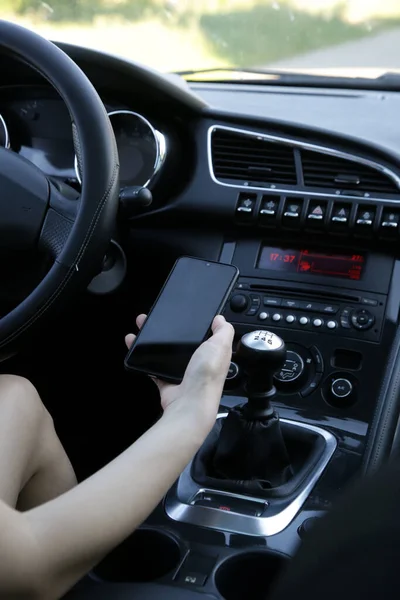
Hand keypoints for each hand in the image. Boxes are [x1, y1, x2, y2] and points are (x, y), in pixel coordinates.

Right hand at [125, 314, 233, 432]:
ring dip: (152, 339)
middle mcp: (198, 363)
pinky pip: (153, 366)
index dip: (196, 323)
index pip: (206, 335)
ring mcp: (181, 372)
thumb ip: (223, 331)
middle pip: (181, 341)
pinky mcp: (167, 380)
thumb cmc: (207, 376)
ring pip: (166, 351)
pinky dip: (143, 357)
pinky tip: (135, 345)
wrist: (188, 404)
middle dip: (168, 328)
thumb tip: (221, 319)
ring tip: (141, 326)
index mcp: (213, 353)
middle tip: (154, 317)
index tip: (183, 312)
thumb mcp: (220, 346)